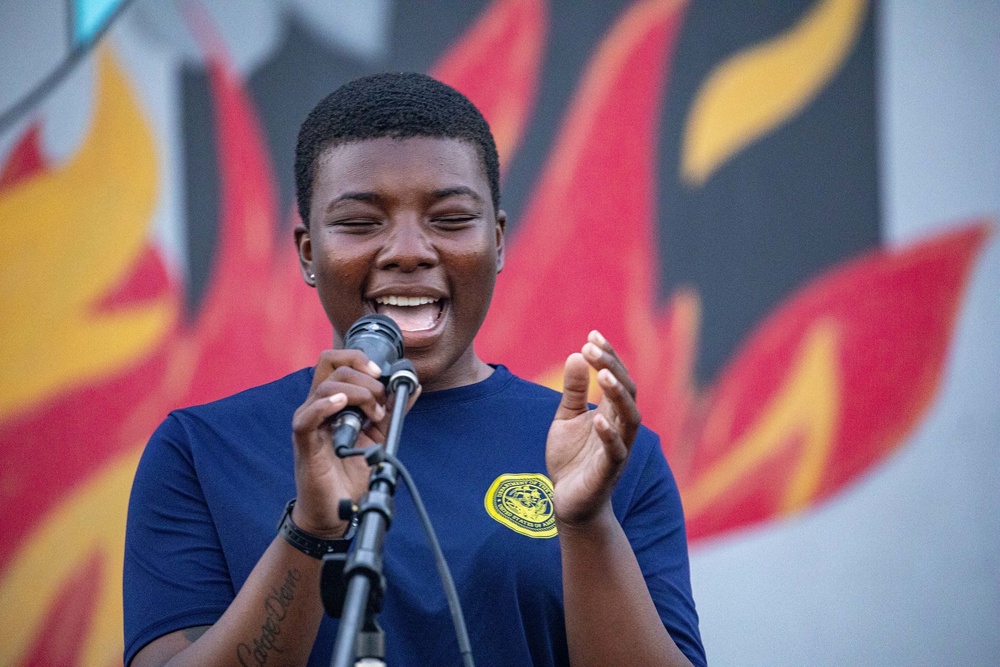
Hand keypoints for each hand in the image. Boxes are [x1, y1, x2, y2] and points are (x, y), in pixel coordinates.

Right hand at [289, 349, 419, 536]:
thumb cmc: (352, 472)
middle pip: (331, 365)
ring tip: (372, 414)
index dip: (359, 359)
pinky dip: (325, 405)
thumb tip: (413, 386)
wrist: (338, 510)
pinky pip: (307, 417)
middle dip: (364, 378)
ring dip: (357, 394)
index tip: (382, 374)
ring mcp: (309, 423)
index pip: (336, 360)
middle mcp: (317, 406)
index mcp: (332, 400)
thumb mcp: (378, 435)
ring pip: (324, 387)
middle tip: (380, 403)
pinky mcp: (304, 443)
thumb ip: (393, 410)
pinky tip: (341, 404)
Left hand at [546, 331, 639, 527]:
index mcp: (611, 413)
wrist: (568, 503)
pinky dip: (609, 435)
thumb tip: (576, 354)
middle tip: (593, 347)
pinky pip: (615, 452)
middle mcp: (620, 428)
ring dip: (618, 395)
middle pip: (628, 392)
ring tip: (602, 374)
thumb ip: (573, 391)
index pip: (617, 379)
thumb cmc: (571, 460)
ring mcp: (617, 450)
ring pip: (630, 419)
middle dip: (613, 368)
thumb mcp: (566, 419)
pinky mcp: (608, 472)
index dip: (608, 356)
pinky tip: (597, 418)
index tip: (592, 334)